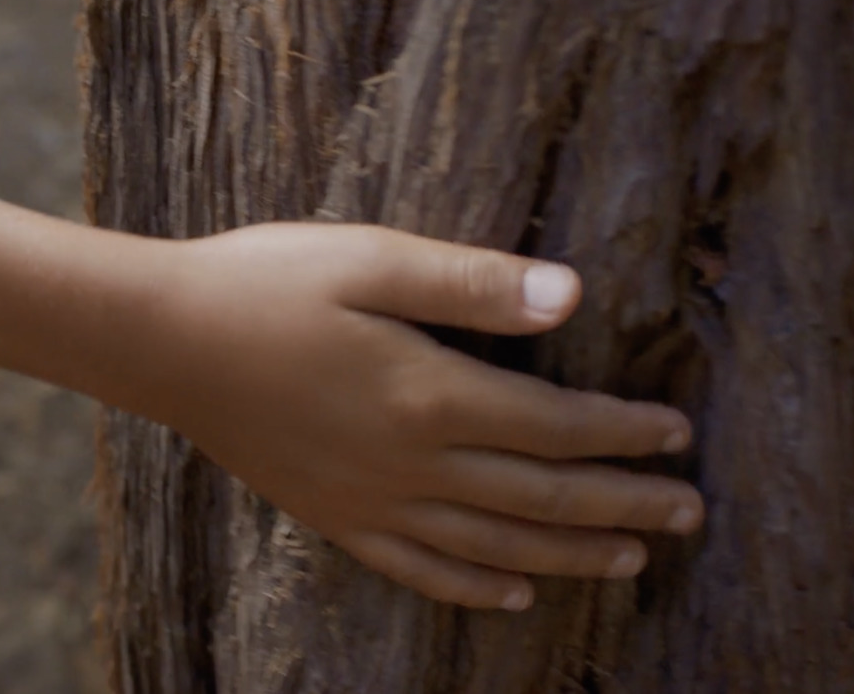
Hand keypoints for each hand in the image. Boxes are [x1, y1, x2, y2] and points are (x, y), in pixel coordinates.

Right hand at [128, 222, 703, 611]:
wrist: (164, 342)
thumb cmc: (265, 284)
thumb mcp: (370, 259)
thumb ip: (471, 283)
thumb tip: (571, 294)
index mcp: (429, 393)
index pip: (555, 425)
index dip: (624, 433)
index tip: (677, 433)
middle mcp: (410, 462)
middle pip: (540, 497)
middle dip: (623, 503)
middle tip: (690, 510)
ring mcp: (370, 500)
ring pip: (493, 543)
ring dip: (571, 554)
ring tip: (633, 556)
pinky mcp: (333, 516)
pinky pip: (418, 569)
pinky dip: (474, 586)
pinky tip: (513, 594)